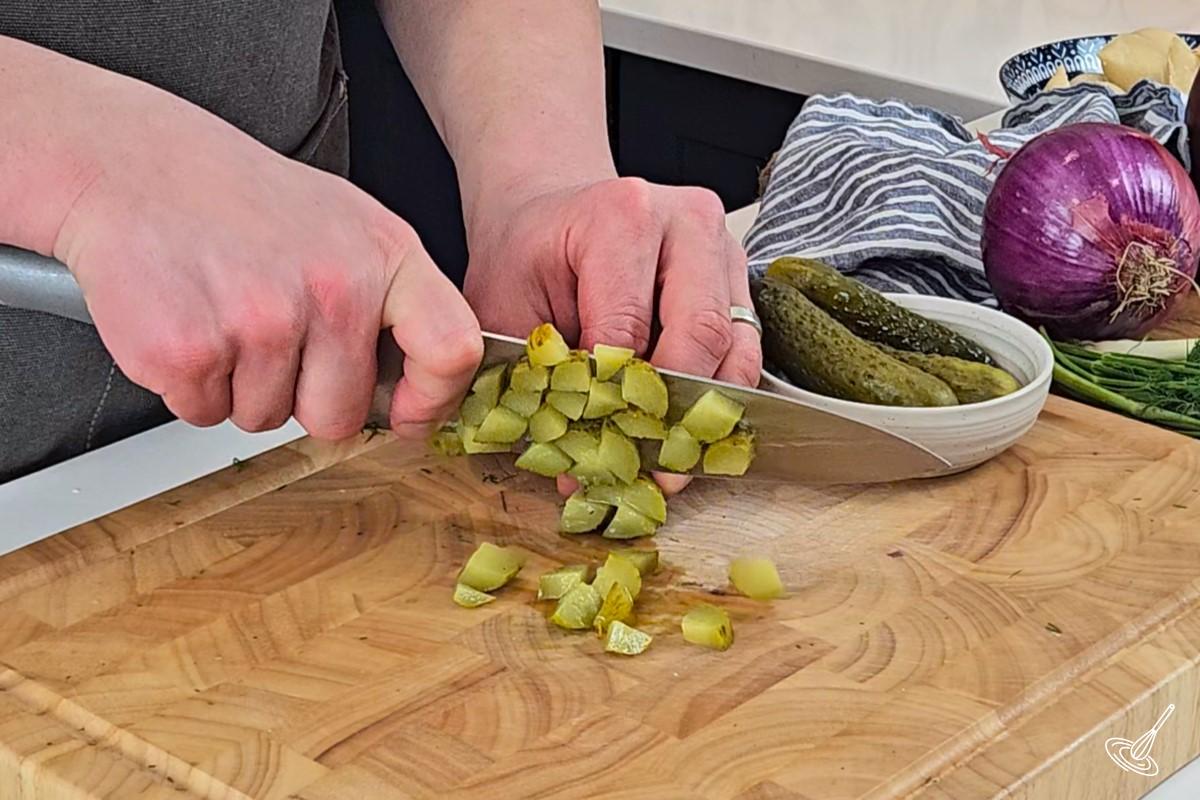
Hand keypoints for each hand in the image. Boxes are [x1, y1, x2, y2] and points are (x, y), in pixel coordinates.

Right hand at [54, 82, 481, 439]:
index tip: (407, 414)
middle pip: (340, 416)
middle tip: (270, 333)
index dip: (432, 400)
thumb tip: (422, 388)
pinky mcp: (190, 351)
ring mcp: (262, 321)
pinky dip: (191, 385)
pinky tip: (189, 321)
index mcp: (386, 253)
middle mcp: (334, 288)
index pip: (451, 350)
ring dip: (242, 386)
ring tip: (224, 313)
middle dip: (303, 397)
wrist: (131, 162)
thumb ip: (395, 301)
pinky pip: (205, 414)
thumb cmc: (241, 199)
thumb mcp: (347, 224)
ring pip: (267, 419)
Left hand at [464, 176, 761, 492]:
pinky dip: (718, 396)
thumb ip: (531, 381)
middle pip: (700, 334)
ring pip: (736, 349)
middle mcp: (683, 221)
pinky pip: (745, 349)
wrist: (550, 211)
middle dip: (672, 413)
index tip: (598, 455)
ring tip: (670, 462)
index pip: (628, 330)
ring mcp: (720, 246)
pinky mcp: (737, 275)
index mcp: (619, 216)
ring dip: (705, 413)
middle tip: (650, 469)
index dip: (614, 402)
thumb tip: (577, 472)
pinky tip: (686, 430)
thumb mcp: (504, 307)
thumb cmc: (526, 256)